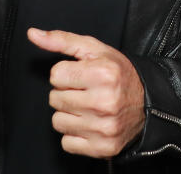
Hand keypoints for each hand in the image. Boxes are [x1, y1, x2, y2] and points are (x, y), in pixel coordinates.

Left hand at [28, 27, 144, 157]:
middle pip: (54, 99)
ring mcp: (104, 127)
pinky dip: (74, 134)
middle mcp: (104, 102)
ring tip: (87, 107)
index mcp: (103, 74)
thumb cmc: (118, 73)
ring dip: (68, 114)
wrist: (148, 103)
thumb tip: (33, 34)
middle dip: (66, 93)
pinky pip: (66, 143)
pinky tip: (89, 123)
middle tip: (86, 91)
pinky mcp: (103, 147)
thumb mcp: (94, 49)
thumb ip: (61, 40)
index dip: (66, 74)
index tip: (81, 75)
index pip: (55, 75)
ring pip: (57, 122)